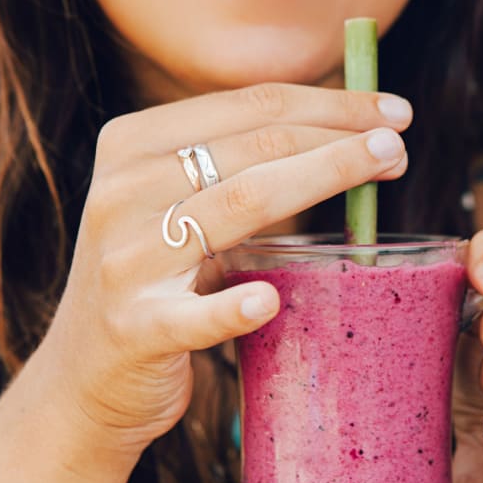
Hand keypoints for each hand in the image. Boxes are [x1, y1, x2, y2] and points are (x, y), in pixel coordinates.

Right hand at [34, 84, 412, 456]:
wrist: (84, 380)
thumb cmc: (155, 281)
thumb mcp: (177, 206)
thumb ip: (235, 166)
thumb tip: (347, 129)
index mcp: (132, 145)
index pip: (248, 106)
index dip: (328, 102)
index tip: (391, 111)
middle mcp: (122, 191)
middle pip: (253, 146)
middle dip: (339, 137)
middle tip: (398, 144)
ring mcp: (125, 261)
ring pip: (238, 205)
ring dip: (321, 178)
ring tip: (385, 171)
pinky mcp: (134, 329)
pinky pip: (192, 315)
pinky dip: (232, 308)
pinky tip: (270, 300)